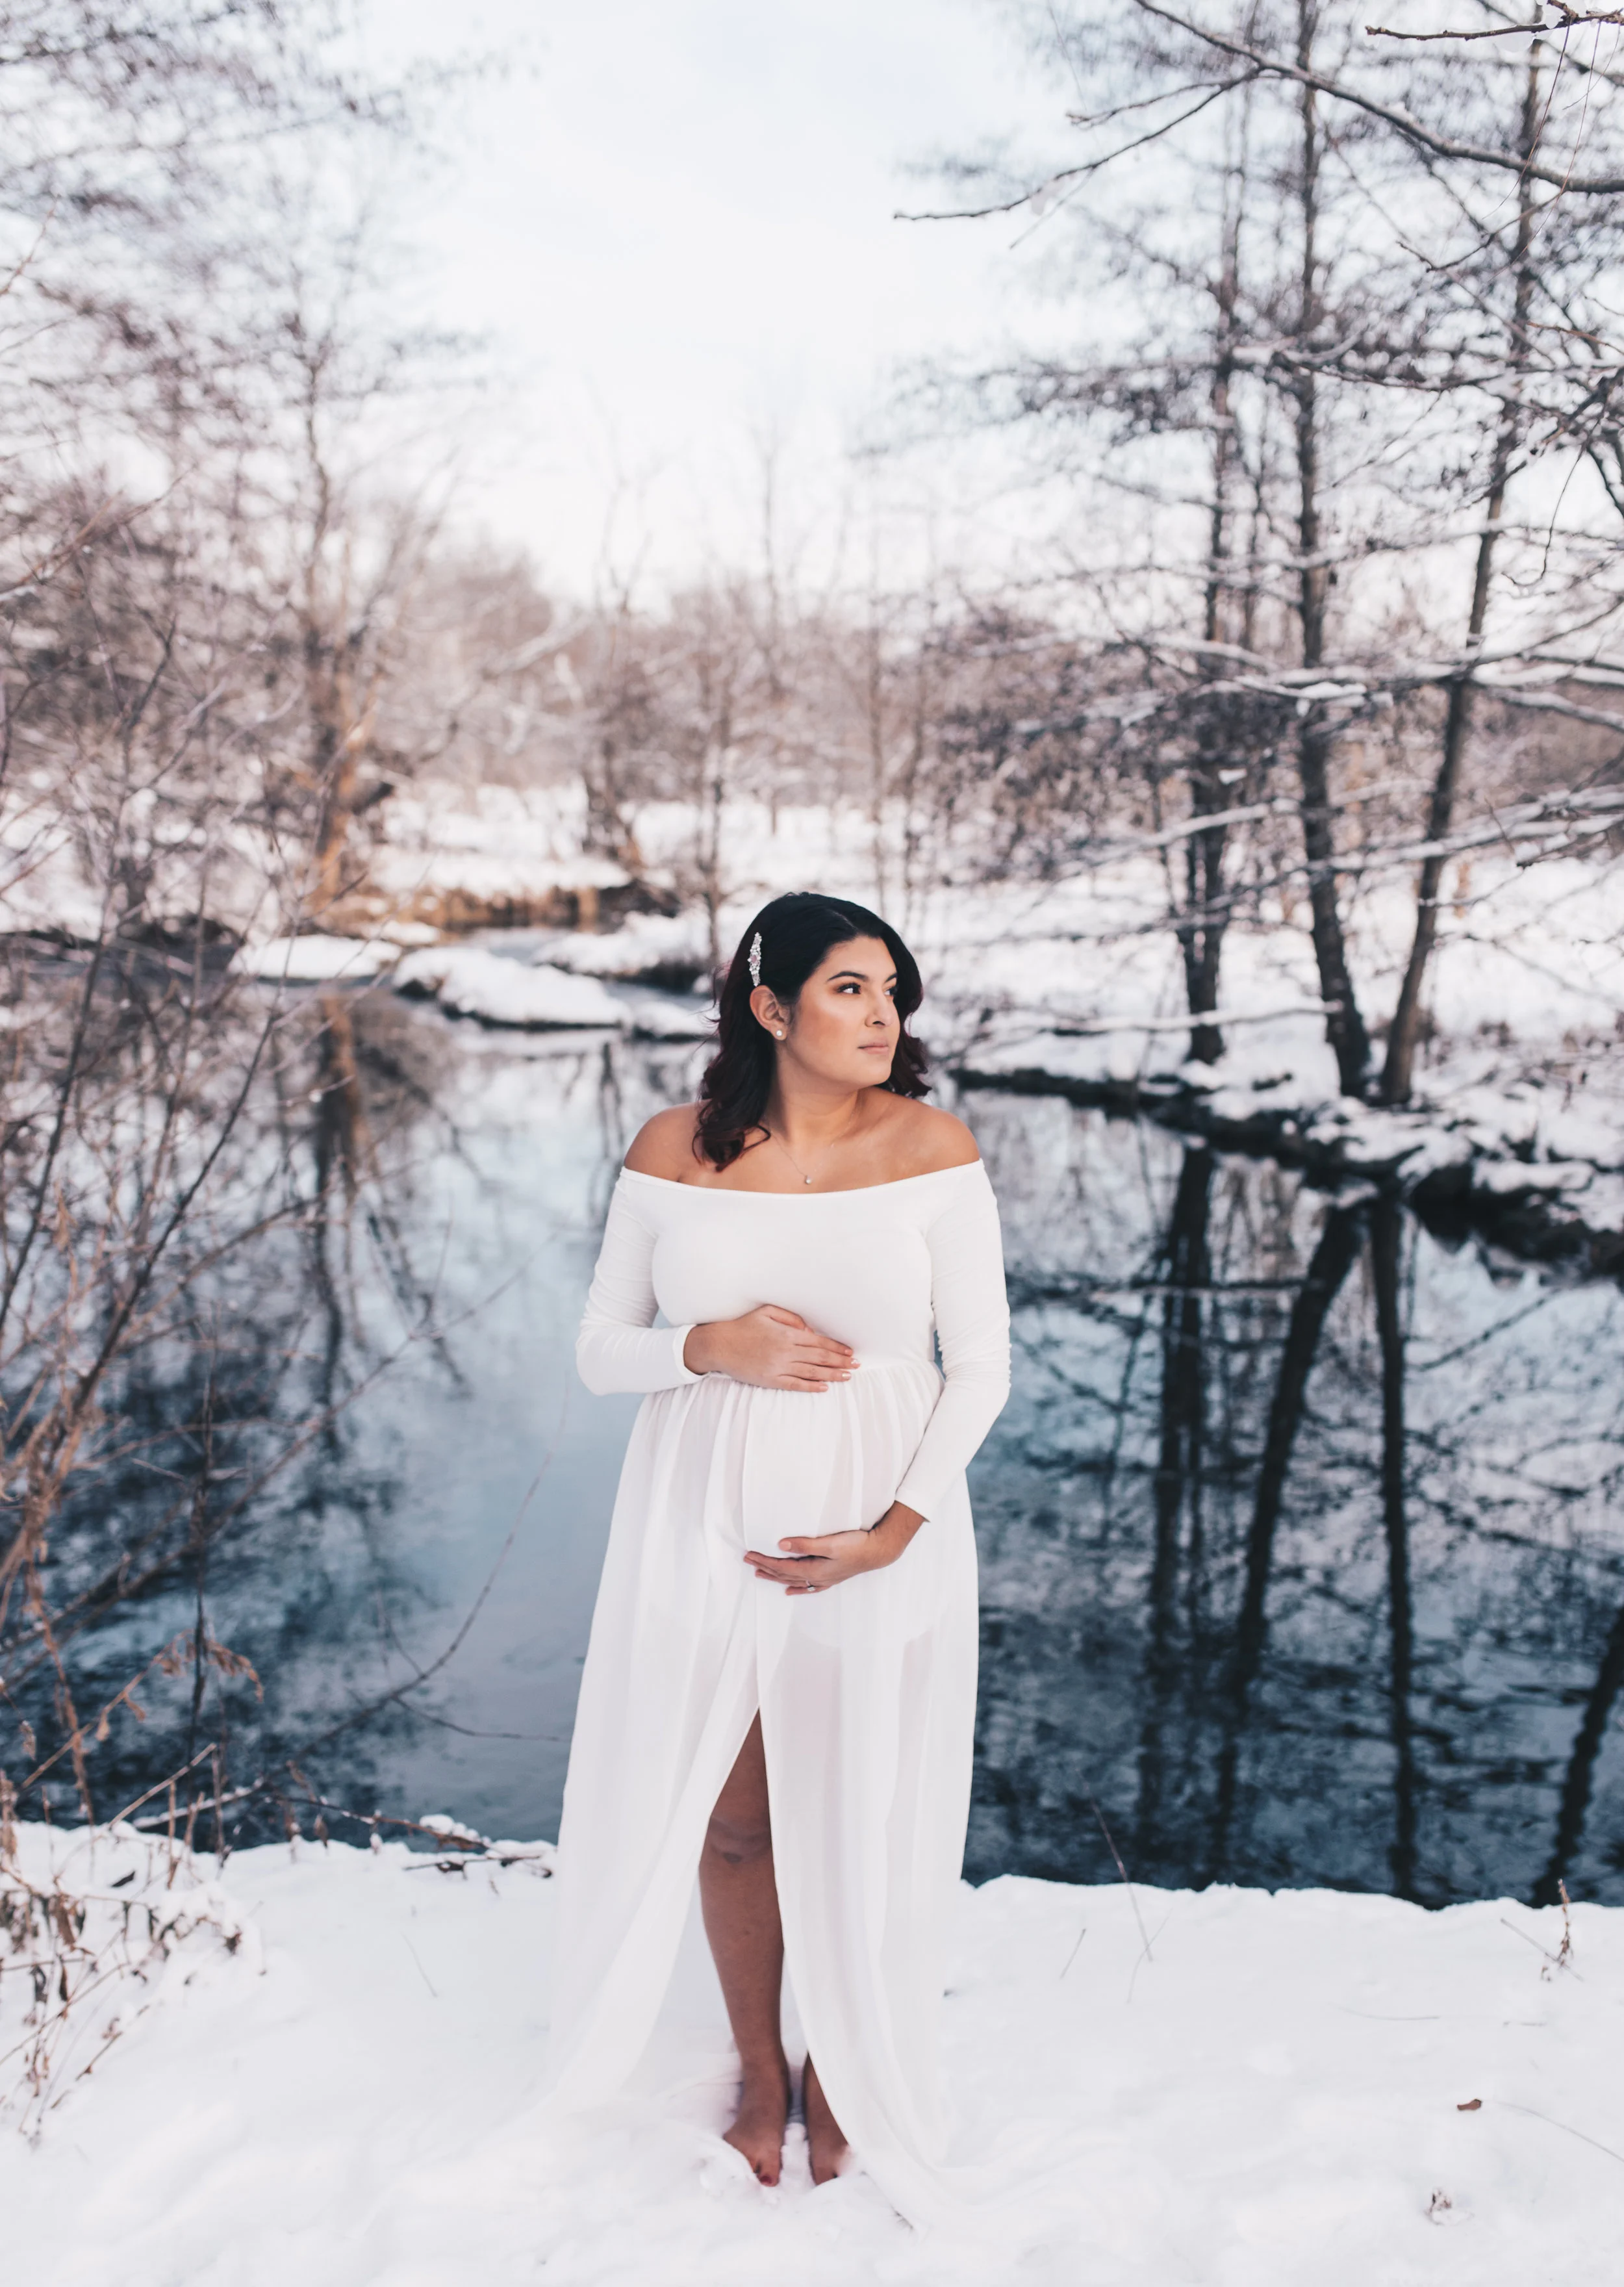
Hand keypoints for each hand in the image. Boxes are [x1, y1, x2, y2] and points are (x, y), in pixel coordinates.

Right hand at [684, 1305, 855, 1391]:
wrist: (719, 1345)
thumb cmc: (743, 1326)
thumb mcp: (767, 1312)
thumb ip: (791, 1318)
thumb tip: (809, 1330)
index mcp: (786, 1334)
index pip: (819, 1342)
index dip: (837, 1348)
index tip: (850, 1352)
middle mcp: (785, 1352)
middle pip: (819, 1359)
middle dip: (840, 1362)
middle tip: (856, 1366)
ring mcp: (778, 1367)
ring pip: (811, 1373)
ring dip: (831, 1375)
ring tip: (847, 1377)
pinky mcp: (770, 1380)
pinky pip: (795, 1384)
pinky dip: (811, 1386)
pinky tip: (823, 1388)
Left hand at [746, 1502, 924, 1594]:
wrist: (879, 1551)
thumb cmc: (857, 1545)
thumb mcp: (830, 1543)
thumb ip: (805, 1545)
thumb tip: (781, 1546)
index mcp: (814, 1569)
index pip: (782, 1566)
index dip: (764, 1560)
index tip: (749, 1554)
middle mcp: (817, 1577)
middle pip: (785, 1574)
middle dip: (766, 1567)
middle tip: (749, 1561)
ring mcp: (825, 1578)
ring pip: (794, 1580)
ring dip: (776, 1577)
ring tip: (761, 1574)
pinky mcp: (832, 1576)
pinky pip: (809, 1586)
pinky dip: (798, 1588)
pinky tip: (791, 1590)